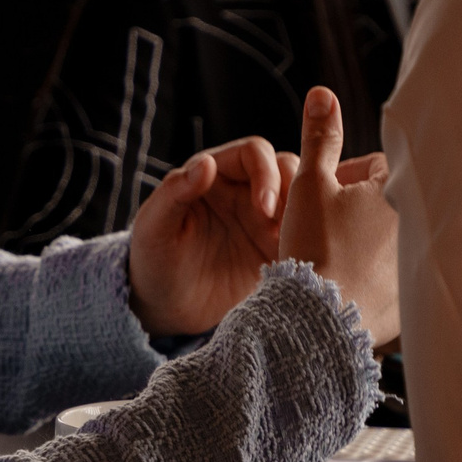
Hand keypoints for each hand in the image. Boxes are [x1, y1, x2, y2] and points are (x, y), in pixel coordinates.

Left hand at [127, 136, 287, 335]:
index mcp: (214, 173)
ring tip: (296, 246)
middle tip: (287, 228)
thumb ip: (175, 192)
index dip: (266, 172)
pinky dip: (309, 242)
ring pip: (302, 199)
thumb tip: (206, 162)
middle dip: (295, 192)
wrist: (164, 309)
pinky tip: (300, 262)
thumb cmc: (152, 261)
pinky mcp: (276, 247)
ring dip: (306, 216)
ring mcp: (263, 219)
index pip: (253, 152)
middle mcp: (243, 190)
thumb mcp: (154, 228)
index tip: (264, 208)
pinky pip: (303, 234)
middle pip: (287, 169)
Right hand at [277, 88, 400, 346]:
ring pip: (393, 240)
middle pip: (387, 202)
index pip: (376, 166)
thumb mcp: (309, 184)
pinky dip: (376, 278)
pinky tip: (352, 286)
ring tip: (340, 257)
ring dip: (371, 242)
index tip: (327, 197)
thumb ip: (319, 137)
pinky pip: (396, 278)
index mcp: (397, 191)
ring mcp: (418, 264)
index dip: (345, 178)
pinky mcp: (414, 299)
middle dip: (361, 208)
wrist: (321, 318)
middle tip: (331, 227)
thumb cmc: (316, 248)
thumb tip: (323, 93)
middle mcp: (417, 225)